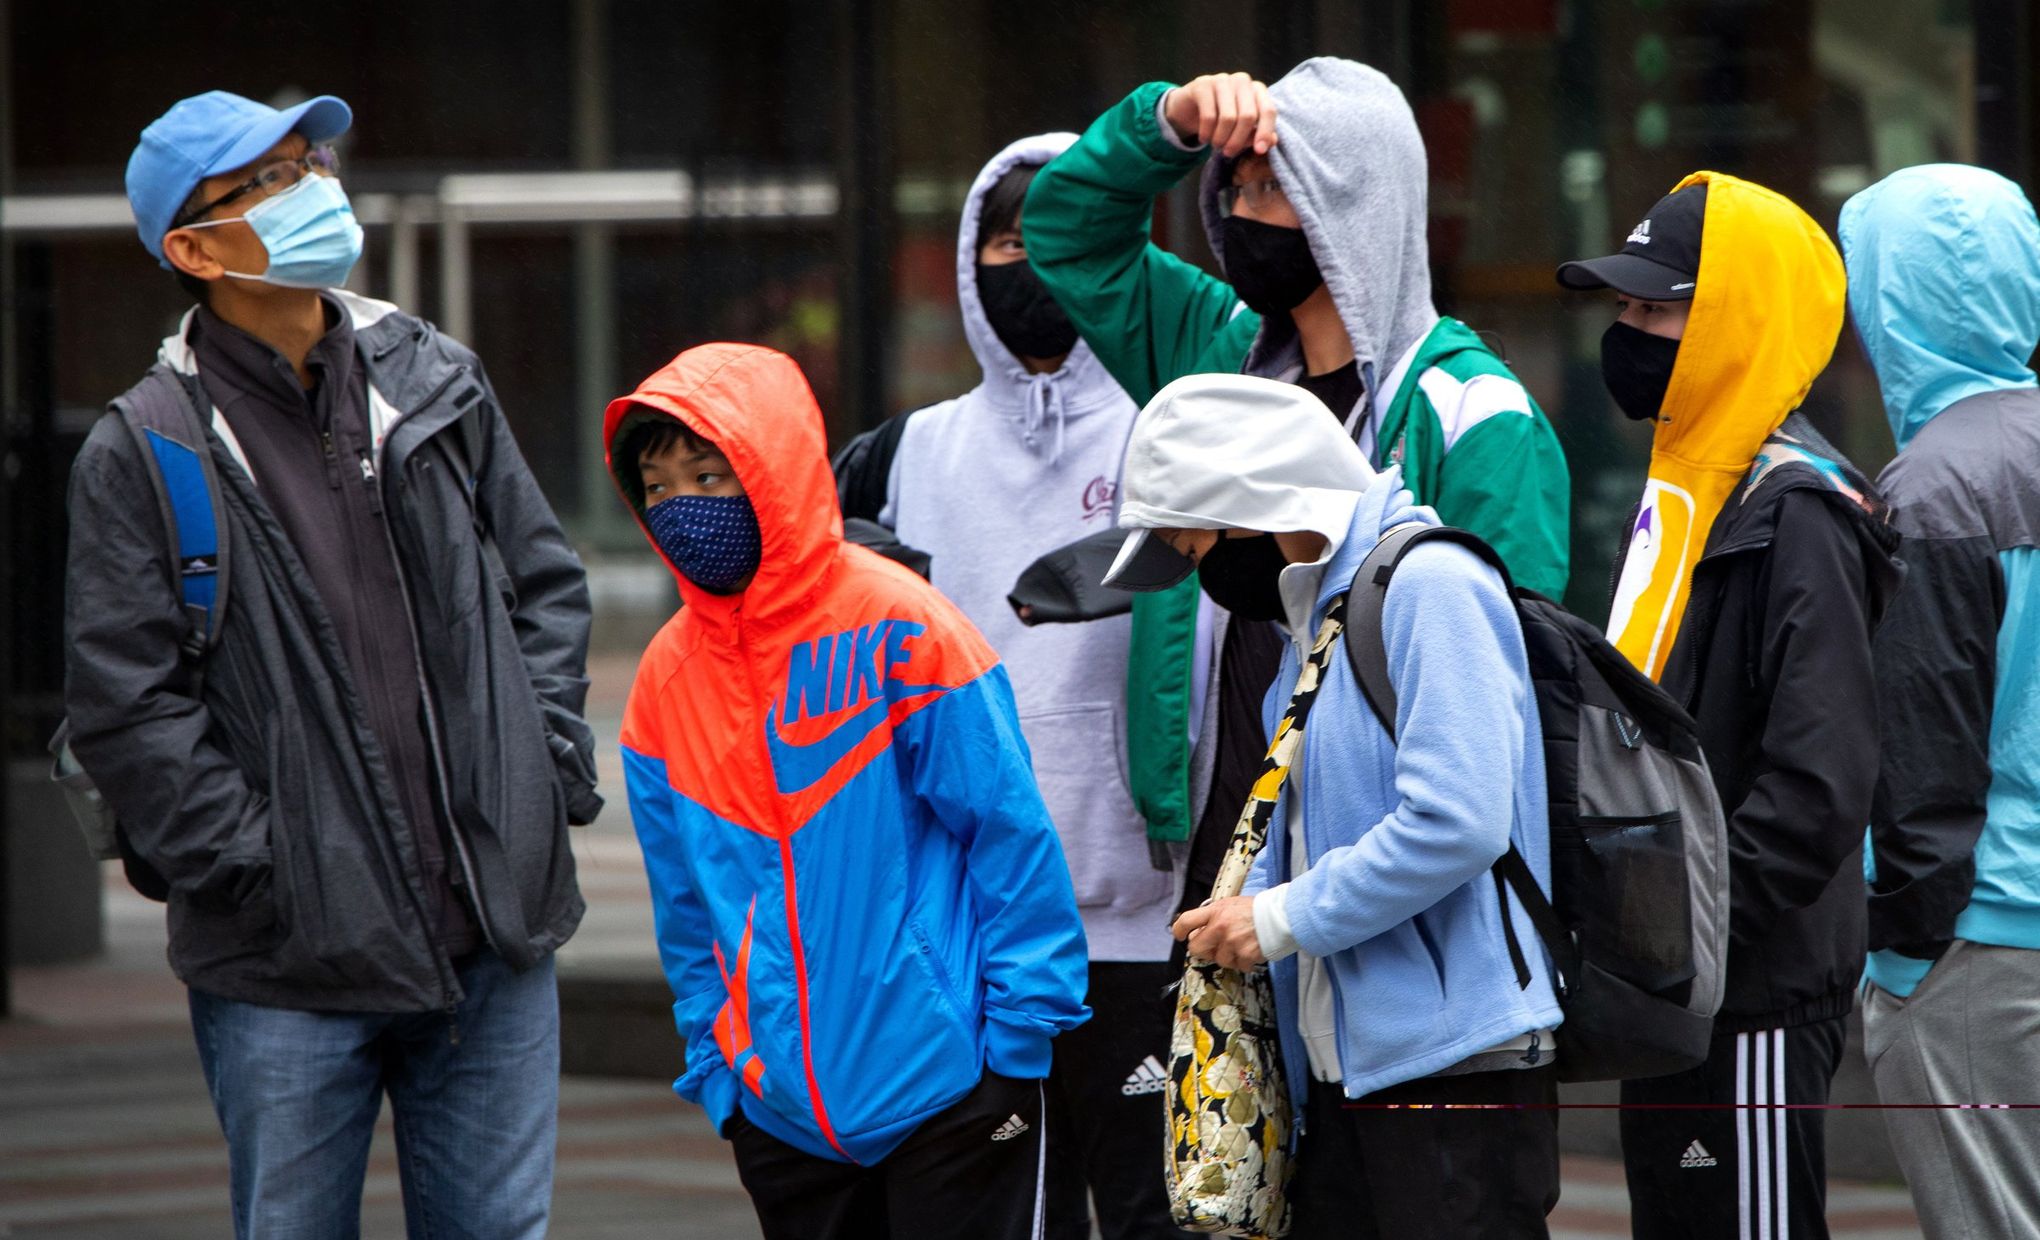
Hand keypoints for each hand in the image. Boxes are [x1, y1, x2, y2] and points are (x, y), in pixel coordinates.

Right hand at [1163, 73, 1278, 157]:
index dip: (1265, 132)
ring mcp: (1222, 80)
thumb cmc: (1220, 118)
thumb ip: (1257, 133)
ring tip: (1216, 145)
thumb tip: (1273, 141)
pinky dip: (1207, 133)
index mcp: (1257, 89)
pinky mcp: (1203, 85)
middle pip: (1248, 116)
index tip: (1259, 151)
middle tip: (1228, 153)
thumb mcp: (1241, 128)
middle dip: (1238, 140)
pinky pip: (1209, 116)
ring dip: (1221, 139)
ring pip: (1228, 118)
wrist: (1189, 107)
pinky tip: (1204, 138)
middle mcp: (1242, 80)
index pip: (1268, 110)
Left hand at [1171, 896, 1265, 968]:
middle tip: (1213, 947)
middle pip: (1196, 948)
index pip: (1187, 921)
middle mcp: (1220, 927)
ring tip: (1240, 946)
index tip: (1179, 936)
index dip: (1178, 930)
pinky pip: (1238, 966)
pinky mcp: (1245, 956)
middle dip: (1202, 950)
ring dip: (1228, 957)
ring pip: (1219, 960)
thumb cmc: (1256, 909)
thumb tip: (1199, 932)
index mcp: (1215, 912)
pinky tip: (1251, 952)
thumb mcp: (1230, 904)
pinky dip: (1244, 963)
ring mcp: (1232, 943)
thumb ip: (1214, 916)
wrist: (1281, 915)